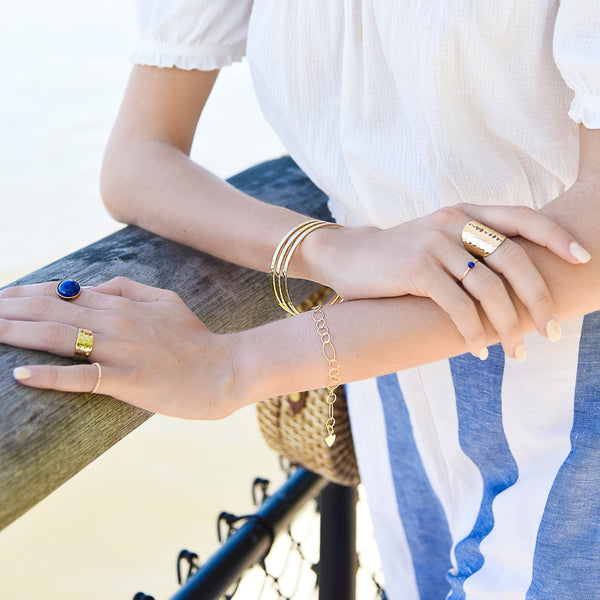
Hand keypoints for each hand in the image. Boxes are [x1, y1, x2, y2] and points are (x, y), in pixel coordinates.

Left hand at [1, 277, 237, 418]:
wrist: (225, 369)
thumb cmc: (195, 339)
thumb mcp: (166, 301)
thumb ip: (130, 288)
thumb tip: (94, 285)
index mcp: (123, 303)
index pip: (63, 292)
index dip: (24, 293)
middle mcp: (116, 321)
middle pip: (51, 311)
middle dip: (8, 310)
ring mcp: (120, 350)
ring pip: (58, 336)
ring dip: (16, 332)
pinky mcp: (127, 379)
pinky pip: (82, 376)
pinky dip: (50, 375)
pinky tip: (22, 374)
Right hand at [308, 204, 590, 358]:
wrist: (348, 256)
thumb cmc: (398, 257)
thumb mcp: (437, 240)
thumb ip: (470, 247)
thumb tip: (515, 280)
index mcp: (464, 213)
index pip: (522, 217)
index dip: (557, 237)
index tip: (582, 259)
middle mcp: (453, 221)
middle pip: (514, 259)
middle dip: (538, 300)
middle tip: (550, 333)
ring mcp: (434, 243)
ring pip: (489, 288)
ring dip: (508, 326)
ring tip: (514, 352)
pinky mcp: (415, 269)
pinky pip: (458, 306)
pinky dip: (473, 332)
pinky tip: (476, 350)